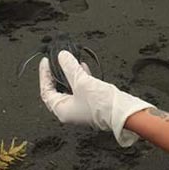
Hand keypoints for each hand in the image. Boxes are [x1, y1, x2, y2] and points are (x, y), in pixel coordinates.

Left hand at [39, 51, 154, 146]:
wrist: (124, 113)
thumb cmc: (102, 103)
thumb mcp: (82, 82)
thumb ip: (70, 67)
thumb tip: (62, 56)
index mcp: (62, 110)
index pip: (46, 91)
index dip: (44, 75)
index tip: (46, 61)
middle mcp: (69, 111)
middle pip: (57, 90)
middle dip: (57, 73)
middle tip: (56, 60)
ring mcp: (81, 108)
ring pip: (70, 88)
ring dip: (70, 74)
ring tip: (70, 60)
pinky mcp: (92, 103)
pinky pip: (81, 89)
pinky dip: (81, 77)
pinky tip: (84, 67)